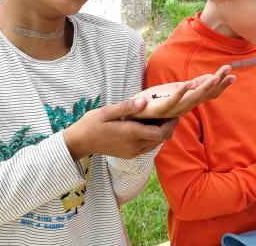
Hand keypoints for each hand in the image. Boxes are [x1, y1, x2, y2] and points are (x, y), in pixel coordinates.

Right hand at [64, 97, 179, 160]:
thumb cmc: (91, 124)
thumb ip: (127, 107)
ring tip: (162, 118)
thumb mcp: (107, 111)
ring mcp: (132, 152)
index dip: (171, 124)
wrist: (79, 143)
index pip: (160, 133)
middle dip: (169, 127)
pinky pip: (147, 147)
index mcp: (131, 134)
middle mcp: (134, 146)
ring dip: (161, 133)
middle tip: (171, 113)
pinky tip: (149, 126)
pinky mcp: (129, 155)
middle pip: (161, 139)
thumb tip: (144, 101)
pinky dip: (153, 137)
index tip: (175, 113)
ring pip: (155, 144)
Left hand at [131, 65, 234, 118]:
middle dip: (218, 84)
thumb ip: (194, 84)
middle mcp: (184, 106)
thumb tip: (210, 78)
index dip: (221, 85)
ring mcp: (173, 108)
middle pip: (205, 95)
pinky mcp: (160, 108)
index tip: (232, 75)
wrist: (134, 114)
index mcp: (188, 101)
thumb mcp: (178, 89)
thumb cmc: (155, 101)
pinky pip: (172, 100)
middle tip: (230, 74)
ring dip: (204, 88)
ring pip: (192, 98)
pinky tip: (188, 84)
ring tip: (215, 78)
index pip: (209, 93)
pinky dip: (181, 93)